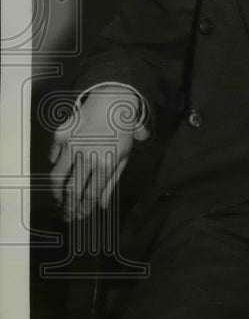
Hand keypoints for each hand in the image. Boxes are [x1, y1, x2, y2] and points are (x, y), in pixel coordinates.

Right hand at [48, 84, 147, 220]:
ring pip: (57, 176)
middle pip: (72, 189)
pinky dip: (55, 166)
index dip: (84, 208)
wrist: (112, 101)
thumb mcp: (124, 156)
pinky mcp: (60, 136)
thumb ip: (111, 182)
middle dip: (69, 207)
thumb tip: (101, 206)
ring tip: (59, 200)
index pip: (91, 194)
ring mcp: (71, 145)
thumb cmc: (121, 131)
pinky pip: (53, 157)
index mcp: (106, 163)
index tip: (80, 217)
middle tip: (66, 216)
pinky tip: (59, 175)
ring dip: (56, 192)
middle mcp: (86, 156)